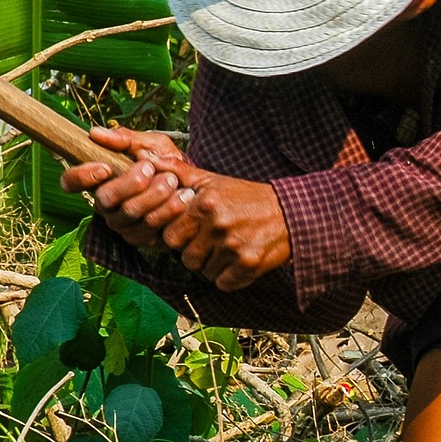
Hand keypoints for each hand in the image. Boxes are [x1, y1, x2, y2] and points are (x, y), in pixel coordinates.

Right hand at [62, 127, 195, 249]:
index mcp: (102, 180)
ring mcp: (124, 224)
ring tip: (173, 180)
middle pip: (104, 199)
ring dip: (154, 194)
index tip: (105, 167)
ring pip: (129, 213)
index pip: (71, 181)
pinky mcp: (144, 238)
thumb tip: (95, 133)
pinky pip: (151, 229)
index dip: (80, 176)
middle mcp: (107, 206)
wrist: (197, 186)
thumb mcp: (151, 145)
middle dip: (130, 182)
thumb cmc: (167, 164)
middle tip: (151, 168)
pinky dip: (170, 210)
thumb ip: (127, 138)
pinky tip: (184, 197)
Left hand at [158, 170, 291, 290]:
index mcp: (205, 205)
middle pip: (186, 258)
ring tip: (227, 250)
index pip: (170, 237)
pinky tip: (239, 262)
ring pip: (204, 272)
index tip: (194, 234)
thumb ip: (179, 172)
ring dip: (213, 266)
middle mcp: (218, 225)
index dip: (180, 238)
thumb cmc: (248, 197)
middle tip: (211, 245)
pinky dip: (229, 277)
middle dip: (195, 254)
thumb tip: (148, 159)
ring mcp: (234, 246)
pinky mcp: (249, 264)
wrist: (292, 212)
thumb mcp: (213, 180)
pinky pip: (224, 283)